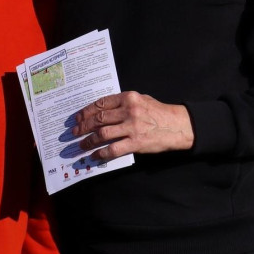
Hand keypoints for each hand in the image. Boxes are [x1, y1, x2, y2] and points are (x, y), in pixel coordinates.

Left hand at [72, 91, 193, 160]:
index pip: (102, 103)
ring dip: (89, 140)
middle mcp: (129, 111)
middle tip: (74, 132)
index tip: (78, 117)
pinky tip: (94, 156)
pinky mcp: (136, 142)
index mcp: (129, 97)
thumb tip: (104, 109)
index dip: (87, 111)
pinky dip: (101, 153)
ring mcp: (132, 127)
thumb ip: (124, 102)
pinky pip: (113, 149)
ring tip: (81, 144)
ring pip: (103, 134)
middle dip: (83, 126)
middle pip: (99, 118)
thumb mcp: (142, 99)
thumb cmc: (159, 112)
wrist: (178, 125)